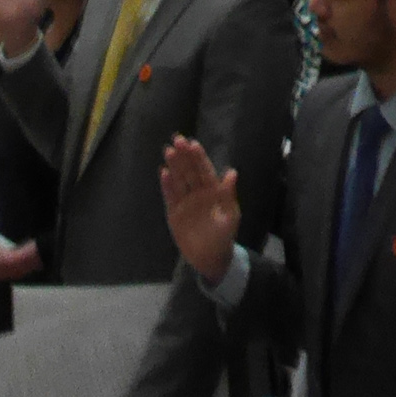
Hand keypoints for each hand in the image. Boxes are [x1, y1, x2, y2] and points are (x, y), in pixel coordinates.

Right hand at [160, 135, 239, 284]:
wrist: (209, 257)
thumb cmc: (223, 236)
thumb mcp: (230, 216)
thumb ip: (229, 194)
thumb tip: (232, 172)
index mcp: (213, 191)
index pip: (205, 170)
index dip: (199, 157)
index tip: (193, 144)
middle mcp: (197, 192)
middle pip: (189, 170)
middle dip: (184, 155)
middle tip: (177, 139)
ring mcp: (185, 201)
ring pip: (179, 179)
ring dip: (174, 166)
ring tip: (168, 150)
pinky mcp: (174, 212)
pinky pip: (169, 196)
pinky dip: (166, 185)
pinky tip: (163, 172)